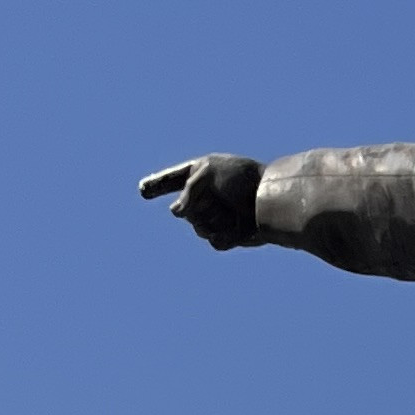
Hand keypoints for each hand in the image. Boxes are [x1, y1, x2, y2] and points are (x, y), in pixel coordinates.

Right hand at [137, 155, 267, 247]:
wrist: (272, 200)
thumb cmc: (242, 179)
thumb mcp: (207, 173)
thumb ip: (186, 190)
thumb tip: (174, 214)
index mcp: (199, 174)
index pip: (172, 180)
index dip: (157, 185)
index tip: (142, 190)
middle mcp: (205, 196)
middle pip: (185, 212)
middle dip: (199, 208)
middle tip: (219, 199)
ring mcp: (216, 216)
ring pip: (199, 229)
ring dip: (214, 223)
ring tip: (233, 213)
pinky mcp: (229, 234)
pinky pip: (215, 242)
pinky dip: (225, 237)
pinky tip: (239, 229)